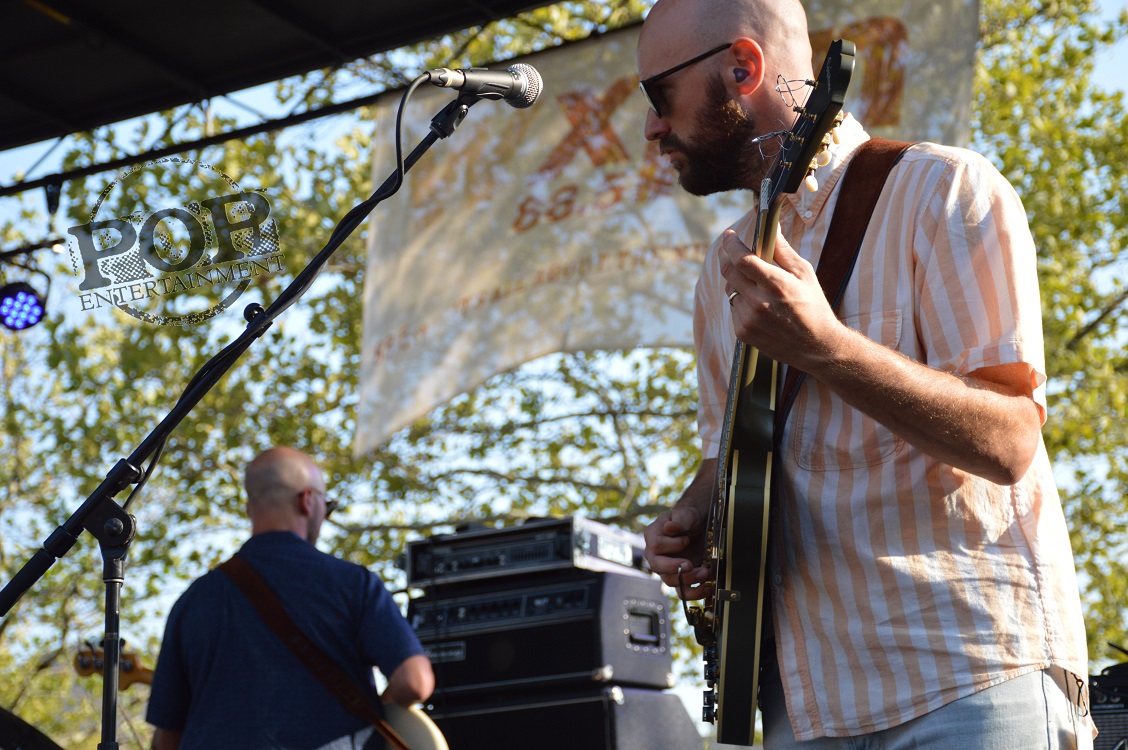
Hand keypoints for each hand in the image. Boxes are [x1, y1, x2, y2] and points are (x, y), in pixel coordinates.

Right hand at [643, 505, 711, 599]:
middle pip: (657, 566)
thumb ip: (680, 520)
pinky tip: (706, 588)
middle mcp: (656, 554)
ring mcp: (666, 568)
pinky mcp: (680, 577)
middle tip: (690, 565)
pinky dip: (695, 593)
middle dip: (675, 568)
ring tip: (705, 572)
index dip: (672, 545)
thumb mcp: (686, 514)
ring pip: (670, 580)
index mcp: (653, 535)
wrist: (699, 526)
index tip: (686, 540)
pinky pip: (682, 591)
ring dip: (689, 579)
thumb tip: (670, 528)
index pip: (656, 545)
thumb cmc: (689, 518)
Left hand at [721, 229, 843, 370]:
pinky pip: (734, 307)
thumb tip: (771, 226)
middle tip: (728, 248)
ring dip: (736, 280)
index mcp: (776, 285)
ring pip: (730, 290)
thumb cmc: (813, 305)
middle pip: (728, 272)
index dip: (730, 244)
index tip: (728, 235)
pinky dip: (741, 300)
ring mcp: (749, 319)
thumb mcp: (804, 273)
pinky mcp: (743, 332)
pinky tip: (759, 305)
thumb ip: (783, 250)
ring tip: (754, 282)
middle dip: (726, 256)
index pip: (741, 259)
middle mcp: (759, 303)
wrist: (817, 346)